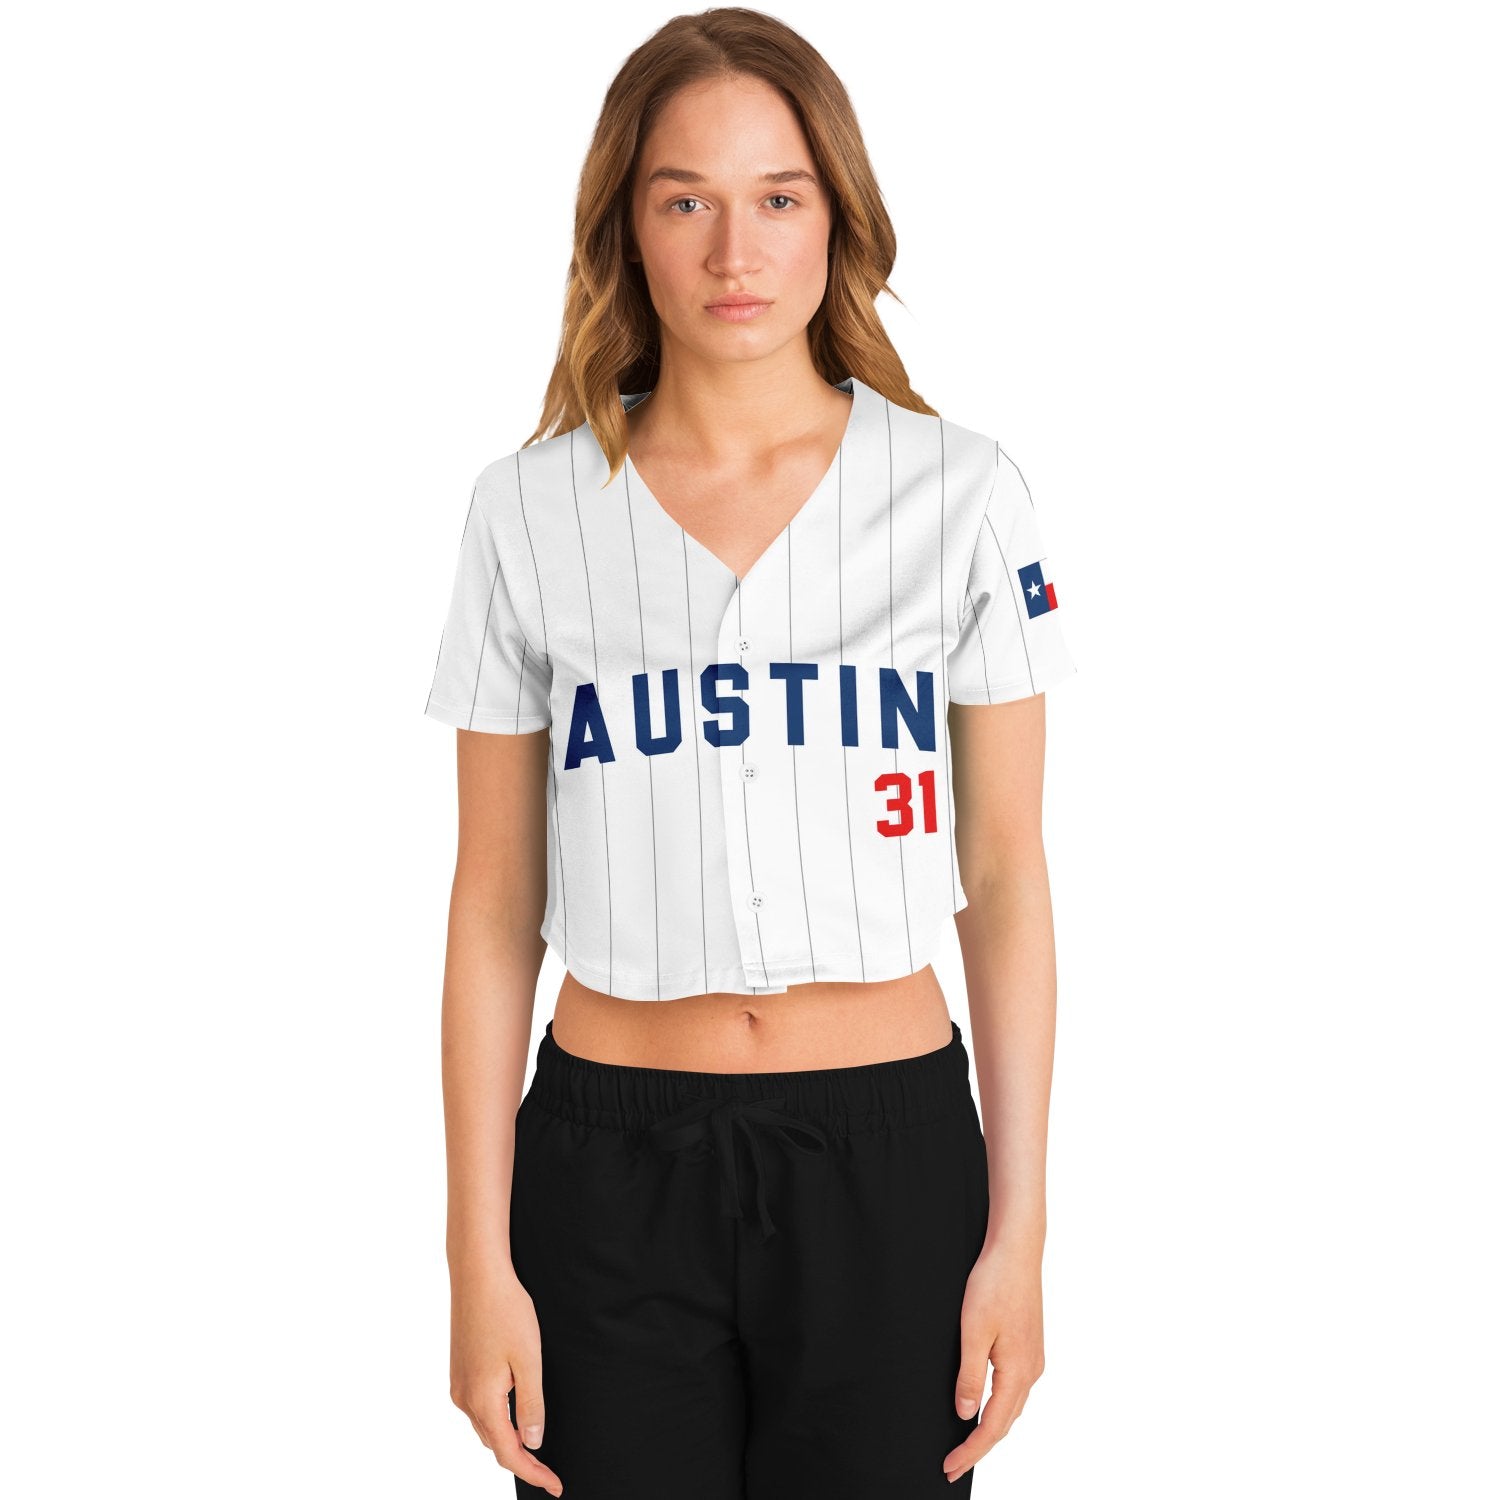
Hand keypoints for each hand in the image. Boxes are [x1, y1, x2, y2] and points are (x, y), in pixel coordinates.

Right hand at [449, 1269, 563, 1496]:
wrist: (477, 1275)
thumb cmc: (506, 1312)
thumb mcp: (529, 1360)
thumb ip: (531, 1405)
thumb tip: (533, 1443)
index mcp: (482, 1400)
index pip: (508, 1452)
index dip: (533, 1472)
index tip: (555, 1486)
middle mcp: (464, 1398)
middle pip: (494, 1444)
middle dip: (521, 1460)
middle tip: (550, 1470)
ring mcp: (458, 1384)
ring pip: (485, 1427)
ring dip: (507, 1441)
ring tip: (534, 1445)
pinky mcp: (459, 1370)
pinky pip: (478, 1409)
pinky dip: (496, 1420)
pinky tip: (512, 1413)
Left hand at [942, 1237, 1044, 1484]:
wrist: (1016, 1251)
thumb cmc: (993, 1285)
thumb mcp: (973, 1331)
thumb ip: (969, 1376)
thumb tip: (965, 1414)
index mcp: (1018, 1372)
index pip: (993, 1426)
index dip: (971, 1451)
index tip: (951, 1467)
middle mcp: (1031, 1370)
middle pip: (1005, 1422)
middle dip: (979, 1447)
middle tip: (952, 1465)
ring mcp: (1033, 1359)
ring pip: (1011, 1407)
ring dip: (990, 1428)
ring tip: (966, 1444)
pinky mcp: (1028, 1347)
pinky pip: (1014, 1389)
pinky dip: (999, 1406)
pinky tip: (985, 1406)